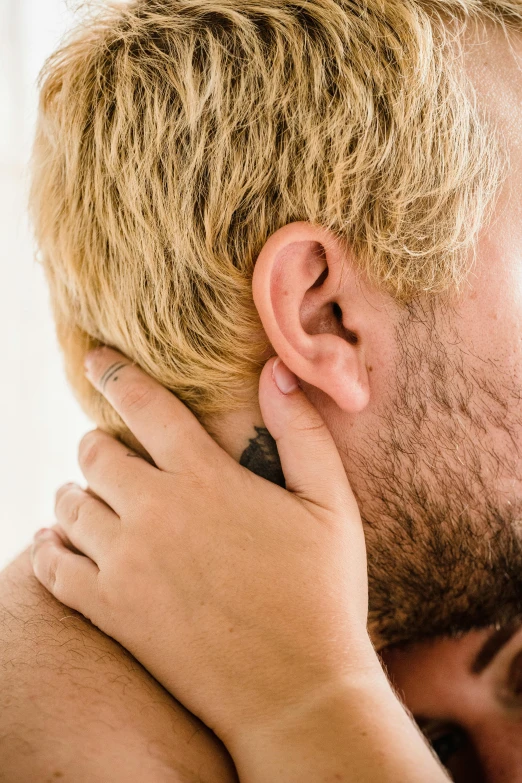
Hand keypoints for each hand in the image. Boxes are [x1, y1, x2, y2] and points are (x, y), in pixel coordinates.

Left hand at [32, 348, 376, 751]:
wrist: (296, 691)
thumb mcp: (330, 504)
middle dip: (99, 443)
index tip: (96, 357)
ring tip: (90, 496)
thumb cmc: (322, 593)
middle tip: (110, 449)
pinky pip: (55, 567)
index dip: (115, 372)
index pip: (145, 404)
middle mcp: (155, 512)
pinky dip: (49, 548)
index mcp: (205, 478)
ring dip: (75, 492)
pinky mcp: (112, 611)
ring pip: (69, 506)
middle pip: (95, 454)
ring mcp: (127, 564)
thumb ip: (302, 432)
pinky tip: (55, 543)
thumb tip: (276, 371)